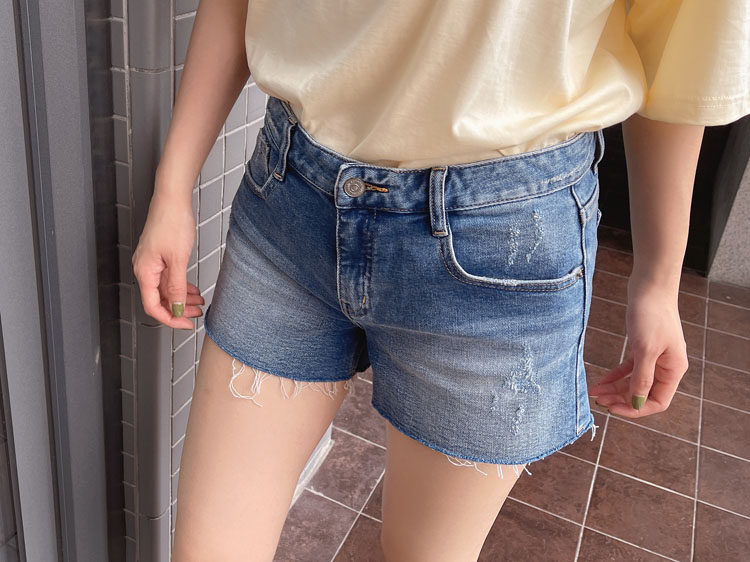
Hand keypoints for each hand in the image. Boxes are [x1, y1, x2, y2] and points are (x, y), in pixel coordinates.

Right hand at [132, 190, 204, 328]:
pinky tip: (192, 290)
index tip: (186, 324)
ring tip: (199, 303)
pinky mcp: (159, 256)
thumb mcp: (178, 259)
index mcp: (145, 272)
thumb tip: (177, 308)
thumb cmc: (172, 222)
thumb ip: (177, 287)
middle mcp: (145, 269)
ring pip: (166, 289)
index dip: (170, 319)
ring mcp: (152, 263)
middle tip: (196, 315)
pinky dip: (181, 286)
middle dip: (179, 310)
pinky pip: (168, 279)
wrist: (172, 199)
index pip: (153, 306)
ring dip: (182, 299)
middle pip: (160, 300)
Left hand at [588, 279, 688, 416]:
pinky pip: (630, 369)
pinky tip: (601, 380)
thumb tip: (637, 404)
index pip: (657, 402)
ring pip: (634, 382)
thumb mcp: (645, 350)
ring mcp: (655, 357)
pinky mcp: (644, 348)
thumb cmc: (651, 315)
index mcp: (673, 370)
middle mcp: (667, 367)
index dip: (635, 409)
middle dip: (621, 399)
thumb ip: (641, 378)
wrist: (649, 287)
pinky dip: (616, 375)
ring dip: (615, 389)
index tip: (613, 408)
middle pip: (643, 394)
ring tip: (594, 392)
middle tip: (598, 401)